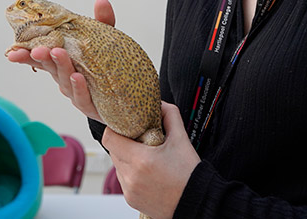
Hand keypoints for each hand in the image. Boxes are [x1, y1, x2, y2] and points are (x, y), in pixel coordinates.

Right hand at [6, 0, 115, 122]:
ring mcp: (76, 92)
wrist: (126, 95)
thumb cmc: (109, 65)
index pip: (41, 57)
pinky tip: (77, 76)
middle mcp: (65, 77)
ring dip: (61, 66)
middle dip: (41, 57)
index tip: (13, 49)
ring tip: (58, 53)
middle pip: (50, 67)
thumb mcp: (106, 41)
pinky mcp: (91, 105)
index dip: (27, 54)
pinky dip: (79, 87)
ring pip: (65, 80)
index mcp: (63, 61)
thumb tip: (101, 0)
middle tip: (36, 49)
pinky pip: (83, 97)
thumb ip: (103, 21)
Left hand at [103, 102, 199, 218]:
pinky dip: (131, 172)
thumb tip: (160, 104)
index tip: (126, 125)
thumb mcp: (181, 139)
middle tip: (140, 140)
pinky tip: (148, 171)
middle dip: (124, 142)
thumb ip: (170, 115)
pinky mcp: (131, 199)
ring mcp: (129, 190)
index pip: (109, 138)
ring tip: (146, 157)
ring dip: (127, 157)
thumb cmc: (189, 174)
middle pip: (113, 150)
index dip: (115, 128)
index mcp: (140, 160)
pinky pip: (123, 180)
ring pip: (117, 165)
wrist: (197, 202)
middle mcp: (131, 177)